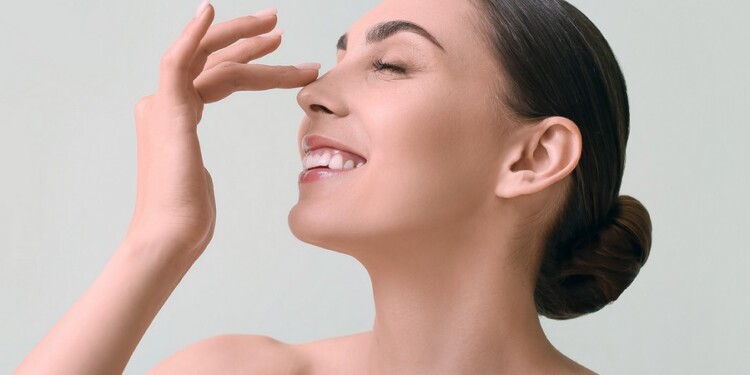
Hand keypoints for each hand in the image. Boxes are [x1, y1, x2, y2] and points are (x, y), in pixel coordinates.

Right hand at [126, 4, 318, 262]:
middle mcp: (165, 105)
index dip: (249, 62)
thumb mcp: (199, 180)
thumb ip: (197, 162)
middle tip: (278, 25)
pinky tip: (209, 11)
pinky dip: (192, 35)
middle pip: (212, 61)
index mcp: (176, 118)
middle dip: (246, 39)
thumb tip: (201, 168)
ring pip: (209, 60)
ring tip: (278, 29)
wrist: (171, 238)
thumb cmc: (188, 219)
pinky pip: (177, 62)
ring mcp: (163, 106)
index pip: (217, 77)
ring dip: (243, 40)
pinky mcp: (167, 112)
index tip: (280, 52)